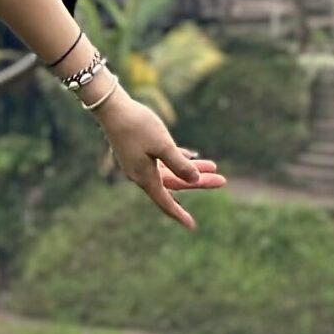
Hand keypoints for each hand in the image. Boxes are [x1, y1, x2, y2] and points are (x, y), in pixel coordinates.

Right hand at [91, 87, 226, 230]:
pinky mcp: (138, 150)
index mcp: (144, 176)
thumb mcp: (163, 145)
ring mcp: (139, 161)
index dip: (179, 214)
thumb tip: (195, 181)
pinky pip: (162, 160)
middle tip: (222, 180)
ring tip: (213, 165)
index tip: (192, 226)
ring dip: (190, 168)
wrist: (111, 107)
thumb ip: (180, 165)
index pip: (165, 201)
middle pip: (174, 183)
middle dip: (198, 182)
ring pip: (170, 170)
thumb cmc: (137, 125)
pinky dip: (177, 159)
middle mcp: (140, 173)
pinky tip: (191, 155)